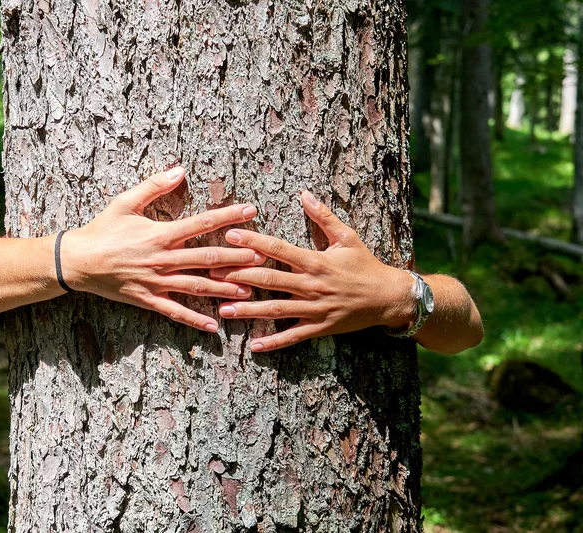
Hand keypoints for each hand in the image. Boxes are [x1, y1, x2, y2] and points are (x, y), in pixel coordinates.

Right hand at [63, 167, 265, 331]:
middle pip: (207, 258)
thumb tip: (180, 169)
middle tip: (262, 256)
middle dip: (237, 257)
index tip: (250, 211)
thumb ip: (154, 185)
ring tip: (250, 289)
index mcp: (160, 234)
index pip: (201, 224)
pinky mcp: (148, 300)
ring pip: (197, 286)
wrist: (77, 261)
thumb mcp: (125, 202)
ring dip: (224, 288)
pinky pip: (175, 312)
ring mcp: (156, 282)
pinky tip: (214, 325)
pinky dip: (194, 320)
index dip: (228, 217)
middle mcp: (162, 259)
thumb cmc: (102, 230)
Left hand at [210, 190, 413, 350]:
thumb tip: (304, 194)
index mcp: (315, 261)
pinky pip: (293, 336)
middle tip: (212, 274)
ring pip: (276, 310)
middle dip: (239, 277)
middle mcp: (312, 285)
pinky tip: (254, 344)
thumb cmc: (366, 265)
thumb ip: (323, 217)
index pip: (278, 249)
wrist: (389, 298)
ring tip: (223, 310)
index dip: (253, 242)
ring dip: (248, 311)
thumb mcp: (348, 237)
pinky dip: (274, 342)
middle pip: (269, 280)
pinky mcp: (320, 327)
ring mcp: (314, 309)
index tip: (230, 235)